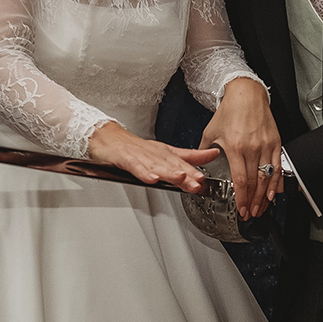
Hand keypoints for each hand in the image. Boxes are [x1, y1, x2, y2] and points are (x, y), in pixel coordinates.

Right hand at [87, 122, 209, 193]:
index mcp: (165, 153)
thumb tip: (212, 154)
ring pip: (157, 165)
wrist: (109, 139)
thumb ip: (189, 157)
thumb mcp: (166, 152)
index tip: (206, 179)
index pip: (183, 161)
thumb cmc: (136, 149)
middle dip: (186, 173)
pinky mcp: (126, 159)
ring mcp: (141, 156)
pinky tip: (151, 178)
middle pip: (172, 165)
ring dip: (169, 172)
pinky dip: (143, 172)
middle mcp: (155, 154)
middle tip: (198, 182)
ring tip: (180, 178)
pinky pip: (135, 167)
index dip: (196, 169)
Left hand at [199, 77, 283, 218]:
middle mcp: (252, 148)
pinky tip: (274, 193)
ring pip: (268, 178)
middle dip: (252, 202)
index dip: (242, 198)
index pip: (241, 180)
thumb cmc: (230, 111)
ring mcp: (266, 146)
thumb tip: (197, 164)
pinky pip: (278, 167)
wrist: (246, 94)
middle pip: (255, 183)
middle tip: (250, 214)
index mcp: (235, 147)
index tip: (241, 209)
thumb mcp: (211, 132)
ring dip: (264, 197)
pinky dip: (277, 182)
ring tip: (261, 208)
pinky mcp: (276, 142)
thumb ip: (204, 151)